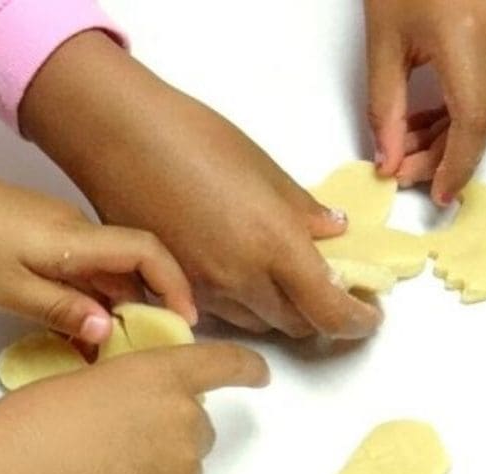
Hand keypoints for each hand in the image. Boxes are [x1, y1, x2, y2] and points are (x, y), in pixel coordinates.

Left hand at [0, 162, 194, 343]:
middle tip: (144, 351)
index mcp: (74, 239)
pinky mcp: (38, 233)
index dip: (175, 286)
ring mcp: (56, 229)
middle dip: (145, 308)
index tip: (185, 323)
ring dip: (111, 308)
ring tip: (104, 352)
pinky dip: (86, 298)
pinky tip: (72, 328)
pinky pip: (78, 268)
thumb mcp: (7, 290)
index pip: (147, 254)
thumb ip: (63, 310)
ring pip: (102, 272)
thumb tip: (109, 331)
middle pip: (130, 267)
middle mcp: (74, 229)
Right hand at [1, 342, 268, 473]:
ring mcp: (182, 469)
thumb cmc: (39, 417)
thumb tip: (148, 420)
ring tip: (101, 472)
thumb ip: (138, 393)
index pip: (224, 364)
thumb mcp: (94, 382)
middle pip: (199, 428)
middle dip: (173, 433)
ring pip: (183, 469)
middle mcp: (186, 419)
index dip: (246, 368)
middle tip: (122, 441)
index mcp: (165, 375)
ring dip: (157, 469)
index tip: (260, 375)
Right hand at [19, 31, 381, 340]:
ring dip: (284, 313)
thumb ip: (304, 210)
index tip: (370, 315)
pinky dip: (246, 305)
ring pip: (261, 325)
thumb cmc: (193, 137)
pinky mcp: (174, 291)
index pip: (331, 312)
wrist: (115, 134)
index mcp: (275, 247)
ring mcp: (205, 291)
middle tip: (336, 293)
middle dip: (324, 317)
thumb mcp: (265, 169)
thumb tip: (334, 232)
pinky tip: (244, 273)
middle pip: (300, 327)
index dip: (357, 322)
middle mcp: (242, 280)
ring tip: (289, 283)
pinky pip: (224, 314)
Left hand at [364, 0, 485, 202]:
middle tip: (406, 172)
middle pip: (483, 122)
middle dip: (445, 155)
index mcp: (468, 39)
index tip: (437, 196)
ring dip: (452, 135)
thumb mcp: (383, 40)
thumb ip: (384, 107)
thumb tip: (388, 160)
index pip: (472, 125)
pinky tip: (431, 119)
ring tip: (410, 145)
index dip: (455, 167)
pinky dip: (464, 110)